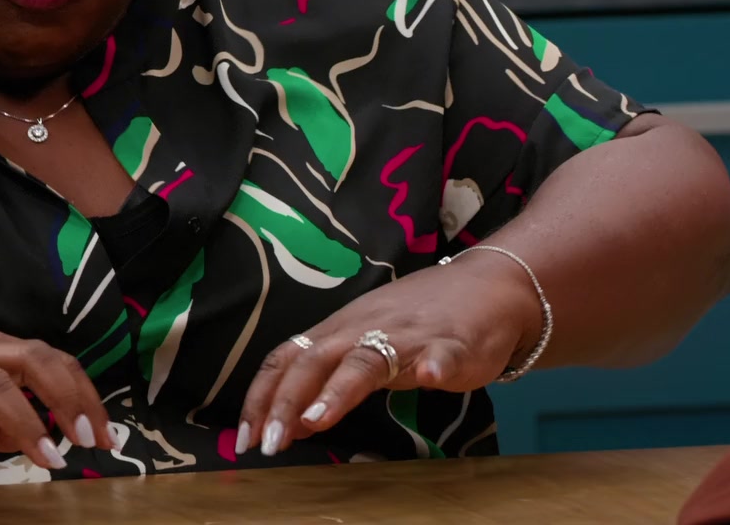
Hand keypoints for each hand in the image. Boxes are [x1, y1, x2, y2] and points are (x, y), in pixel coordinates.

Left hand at [237, 250, 543, 456]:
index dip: (261, 397)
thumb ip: (327, 380)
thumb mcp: (364, 345)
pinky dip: (438, 367)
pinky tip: (435, 380)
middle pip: (315, 360)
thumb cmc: (418, 321)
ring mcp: (409, 337)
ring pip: (367, 359)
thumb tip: (288, 422)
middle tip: (268, 443)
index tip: (243, 438)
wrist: (487, 286)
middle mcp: (365, 329)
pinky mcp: (453, 344)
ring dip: (339, 390)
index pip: (286, 359)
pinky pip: (444, 354)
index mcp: (340, 331)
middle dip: (286, 402)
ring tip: (317, 420)